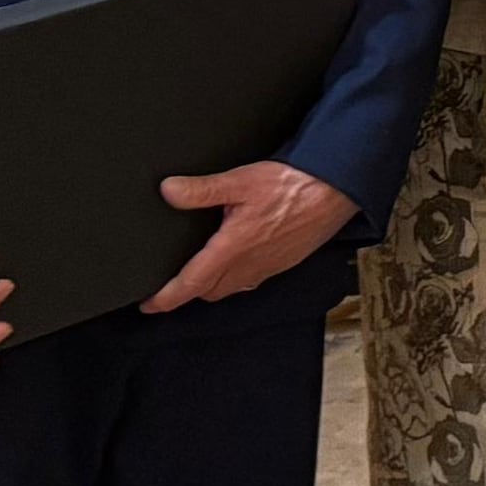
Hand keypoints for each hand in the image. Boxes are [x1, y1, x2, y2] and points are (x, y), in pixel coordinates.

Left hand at [145, 161, 356, 315]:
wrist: (337, 191)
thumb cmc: (293, 186)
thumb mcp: (241, 180)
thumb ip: (202, 189)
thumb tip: (168, 191)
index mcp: (232, 249)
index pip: (190, 284)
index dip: (165, 298)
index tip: (148, 305)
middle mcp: (248, 265)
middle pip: (208, 292)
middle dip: (187, 292)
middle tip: (170, 285)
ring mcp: (267, 267)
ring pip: (230, 288)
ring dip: (212, 286)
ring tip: (199, 274)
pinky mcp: (283, 263)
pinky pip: (251, 280)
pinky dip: (235, 278)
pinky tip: (236, 260)